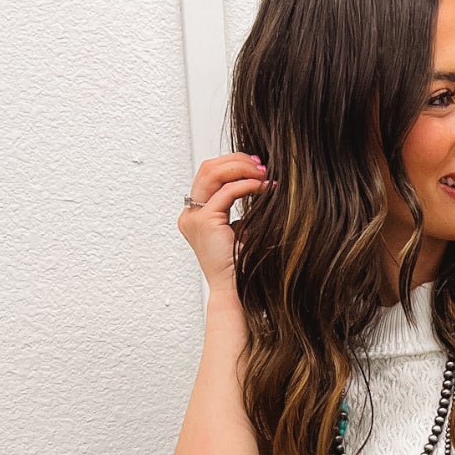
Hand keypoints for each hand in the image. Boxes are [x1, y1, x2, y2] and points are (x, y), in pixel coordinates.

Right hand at [177, 153, 271, 294]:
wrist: (238, 293)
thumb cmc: (243, 268)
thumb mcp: (242, 230)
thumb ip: (242, 207)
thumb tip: (258, 181)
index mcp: (196, 216)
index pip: (210, 176)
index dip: (233, 165)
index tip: (258, 167)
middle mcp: (190, 215)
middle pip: (208, 169)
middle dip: (237, 161)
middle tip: (262, 165)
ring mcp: (194, 218)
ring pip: (212, 174)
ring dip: (240, 168)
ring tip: (263, 173)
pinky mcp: (204, 222)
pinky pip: (226, 192)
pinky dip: (246, 185)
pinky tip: (264, 187)